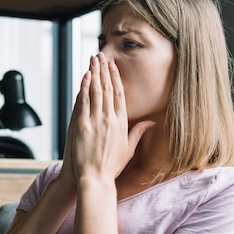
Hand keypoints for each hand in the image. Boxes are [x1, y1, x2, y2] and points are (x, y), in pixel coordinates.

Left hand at [72, 53, 153, 181]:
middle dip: (104, 70)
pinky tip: (85, 76)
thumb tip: (153, 122)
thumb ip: (139, 132)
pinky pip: (83, 101)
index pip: (120, 94)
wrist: (95, 178)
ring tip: (93, 60)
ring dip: (94, 73)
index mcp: (122, 123)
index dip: (116, 78)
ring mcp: (95, 121)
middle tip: (102, 56)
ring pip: (96, 91)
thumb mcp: (129, 149)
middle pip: (108, 88)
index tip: (113, 66)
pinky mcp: (81, 125)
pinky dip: (84, 87)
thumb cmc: (111, 166)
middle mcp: (110, 119)